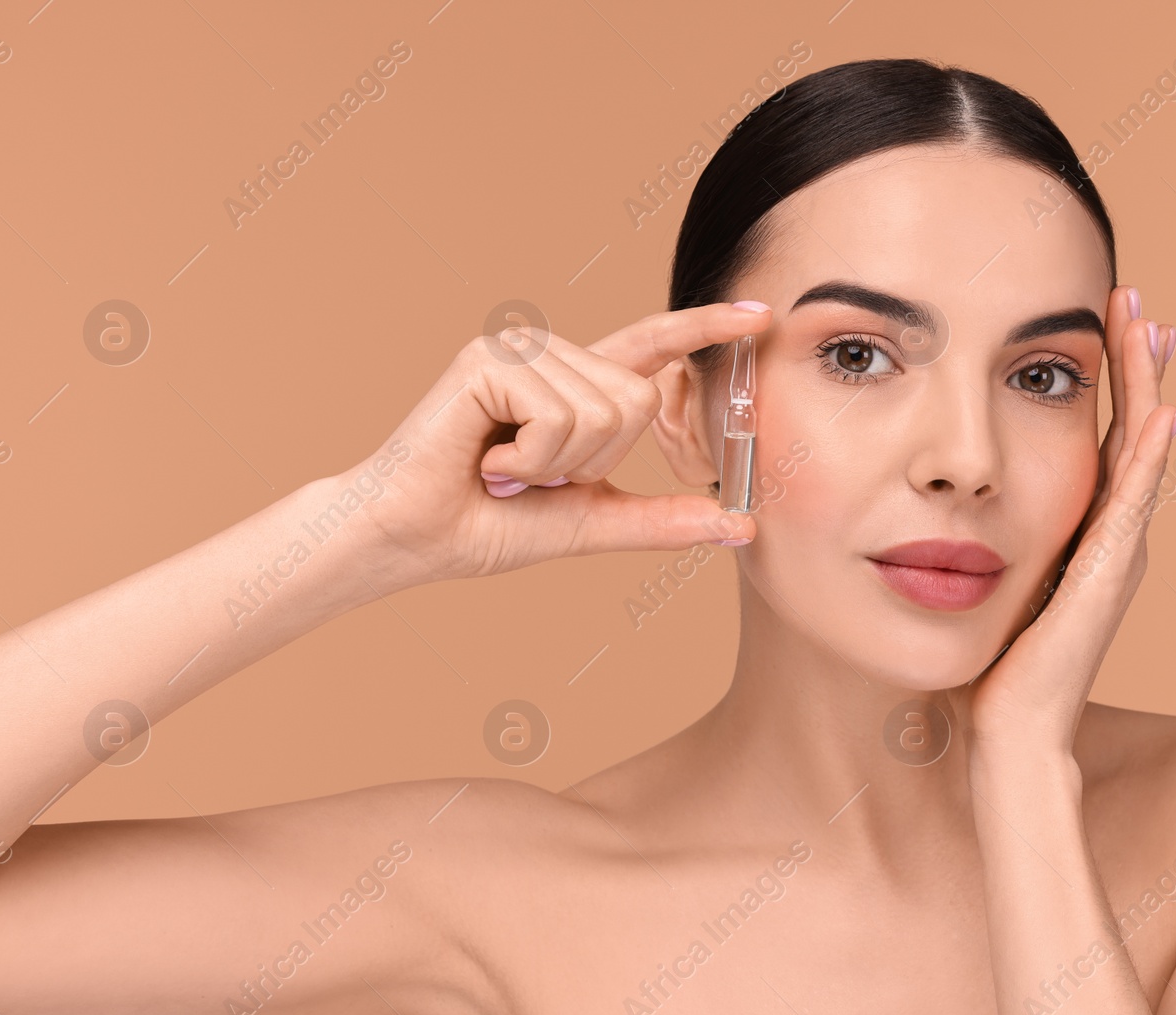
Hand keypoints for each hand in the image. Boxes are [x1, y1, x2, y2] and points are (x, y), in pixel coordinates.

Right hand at [348, 302, 769, 588]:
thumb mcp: (592, 522)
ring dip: (557, 466)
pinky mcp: (491, 360)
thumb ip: (661, 520)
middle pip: (638, 401)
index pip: (653, 347)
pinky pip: (560, 418)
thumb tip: (739, 528)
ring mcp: (520, 349)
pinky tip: (487, 463)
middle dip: (593, 460)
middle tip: (532, 477)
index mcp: (577, 385)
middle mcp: (551, 354)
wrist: (416, 539)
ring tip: (504, 470)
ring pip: (604, 411)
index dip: (705, 328)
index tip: (759, 314)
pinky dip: (530, 462)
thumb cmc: (489, 527)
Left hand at [948, 285, 1175, 753]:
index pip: (1100, 439)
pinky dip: (1148, 456)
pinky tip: (1158, 410)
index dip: (1105, 381)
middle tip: (1137, 299)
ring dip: (1146, 388)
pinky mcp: (1107, 576)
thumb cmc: (989, 667)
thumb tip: (939, 507)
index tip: (1101, 324)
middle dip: (1134, 364)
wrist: (1010, 732)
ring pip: (1140, 452)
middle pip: (1130, 430)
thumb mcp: (986, 583)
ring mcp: (1116, 554)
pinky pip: (1131, 501)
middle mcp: (1110, 537)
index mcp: (1080, 533)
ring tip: (1153, 326)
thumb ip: (982, 541)